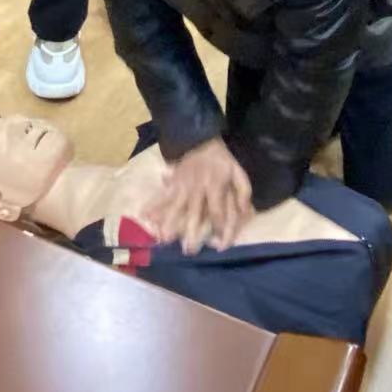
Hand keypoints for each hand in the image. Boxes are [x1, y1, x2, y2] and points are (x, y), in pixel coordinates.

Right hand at [149, 138, 253, 254]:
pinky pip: (162, 196)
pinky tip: (145, 215)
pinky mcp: (172, 184)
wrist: (200, 140)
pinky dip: (153, 205)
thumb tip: (246, 213)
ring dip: (169, 223)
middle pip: (193, 213)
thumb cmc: (221, 161)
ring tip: (163, 239)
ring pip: (175, 206)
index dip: (219, 228)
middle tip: (188, 251)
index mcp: (215, 186)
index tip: (220, 246)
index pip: (217, 211)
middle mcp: (197, 189)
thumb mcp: (238, 172)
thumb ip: (243, 192)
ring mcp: (182, 186)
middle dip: (191, 232)